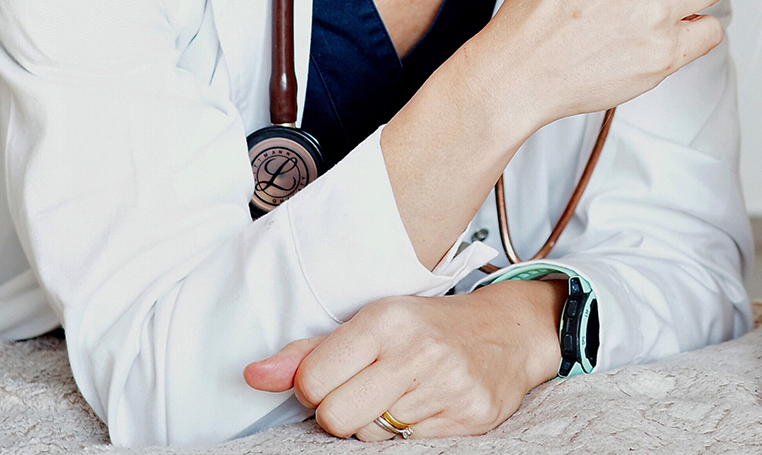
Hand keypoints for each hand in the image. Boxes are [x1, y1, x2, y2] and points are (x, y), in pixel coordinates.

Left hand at [244, 281, 563, 439]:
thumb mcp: (371, 324)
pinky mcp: (470, 417)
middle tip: (367, 390)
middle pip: (335, 418)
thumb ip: (310, 353)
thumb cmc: (428, 327)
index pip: (311, 381)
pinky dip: (410, 433)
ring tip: (402, 394)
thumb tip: (253, 376)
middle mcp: (418, 350)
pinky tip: (426, 405)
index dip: (314, 387)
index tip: (337, 375)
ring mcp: (447, 386)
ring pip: (370, 437)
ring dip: (377, 423)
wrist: (508, 332)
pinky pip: (409, 447)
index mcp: (386, 320)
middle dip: (342, 412)